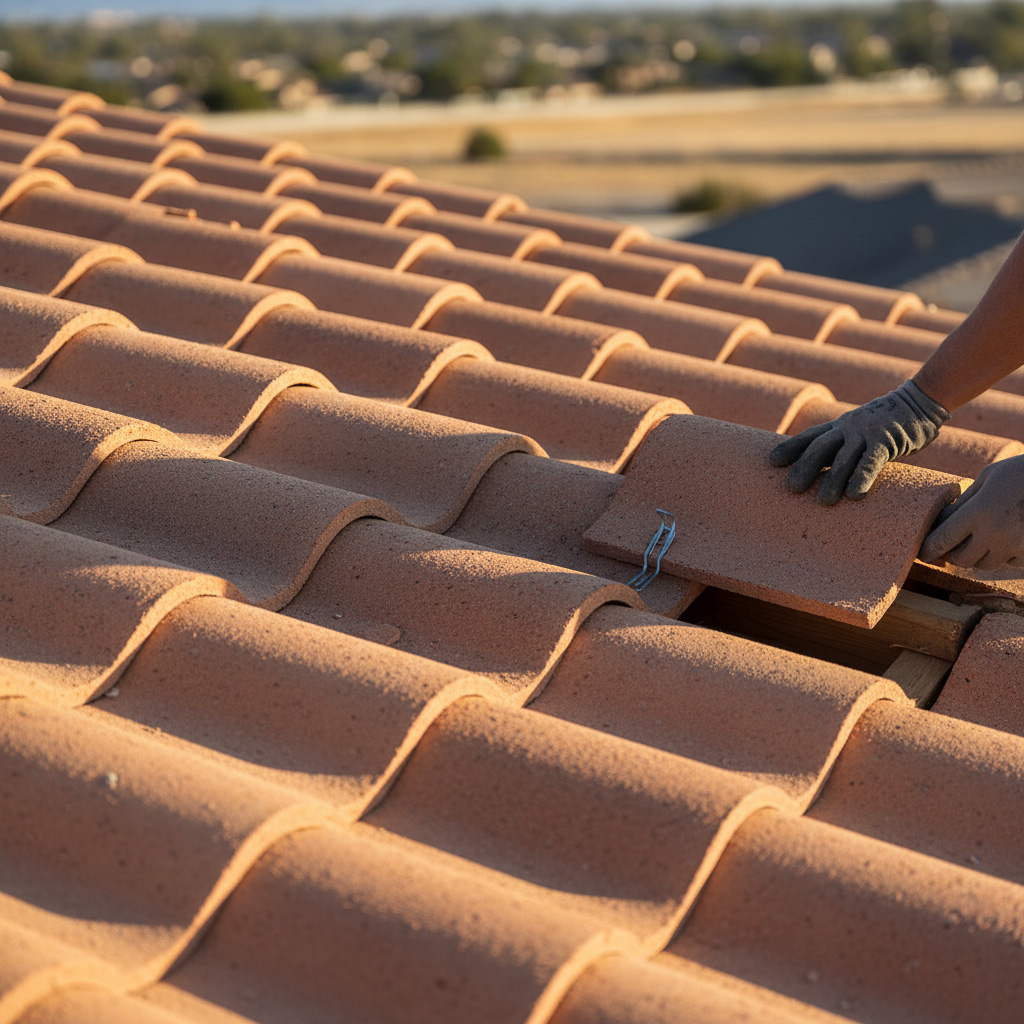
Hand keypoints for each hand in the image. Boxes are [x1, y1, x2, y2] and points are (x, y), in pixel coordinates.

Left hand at [769, 379, 949, 505]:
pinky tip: (854, 495)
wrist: (918, 403)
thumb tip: (817, 471)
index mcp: (837, 426)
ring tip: (823, 502)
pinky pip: (872, 461)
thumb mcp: (857, 431)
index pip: (809, 436)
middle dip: (805, 467)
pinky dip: (862, 477)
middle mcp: (847, 428)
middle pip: (820, 447)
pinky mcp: (887, 441)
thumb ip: (840, 447)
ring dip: (833, 479)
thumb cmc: (884, 425)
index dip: (790, 448)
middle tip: (791, 489)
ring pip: (844, 458)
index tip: (772, 462)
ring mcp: (866, 433)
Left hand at [919, 455, 1023, 568]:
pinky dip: (1006, 554)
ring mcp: (1017, 546)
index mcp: (978, 512)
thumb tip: (941, 521)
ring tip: (988, 534)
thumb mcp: (988, 477)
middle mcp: (995, 533)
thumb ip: (964, 501)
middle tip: (956, 545)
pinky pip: (1010, 563)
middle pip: (962, 560)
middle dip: (955, 554)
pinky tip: (1011, 535)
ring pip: (985, 564)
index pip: (942, 540)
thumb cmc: (1021, 472)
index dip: (928, 549)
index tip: (922, 553)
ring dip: (981, 555)